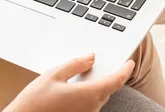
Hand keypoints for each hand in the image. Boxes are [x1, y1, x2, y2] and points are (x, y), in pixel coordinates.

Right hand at [5, 55, 133, 111]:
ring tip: (83, 73)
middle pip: (107, 89)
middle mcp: (91, 107)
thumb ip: (76, 64)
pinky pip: (90, 104)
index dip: (125, 70)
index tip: (129, 62)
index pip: (115, 81)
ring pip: (99, 97)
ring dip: (96, 85)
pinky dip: (88, 94)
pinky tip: (75, 88)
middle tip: (101, 63)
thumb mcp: (54, 74)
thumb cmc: (36, 100)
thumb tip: (91, 58)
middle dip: (107, 76)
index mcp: (88, 94)